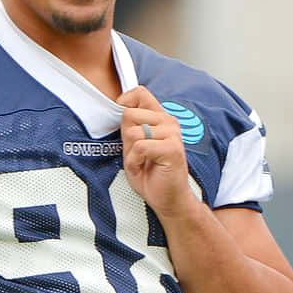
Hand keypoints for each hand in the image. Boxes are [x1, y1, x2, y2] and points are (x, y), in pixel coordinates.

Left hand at [117, 86, 194, 217]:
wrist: (169, 199)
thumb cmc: (152, 175)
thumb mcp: (134, 146)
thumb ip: (130, 127)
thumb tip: (119, 109)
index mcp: (160, 118)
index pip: (140, 92)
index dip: (125, 102)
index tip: (123, 122)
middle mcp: (169, 122)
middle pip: (130, 114)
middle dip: (126, 137)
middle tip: (137, 154)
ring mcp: (172, 134)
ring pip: (133, 132)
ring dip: (130, 153)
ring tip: (141, 162)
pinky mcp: (172, 148)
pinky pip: (140, 147)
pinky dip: (135, 161)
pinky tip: (144, 168)